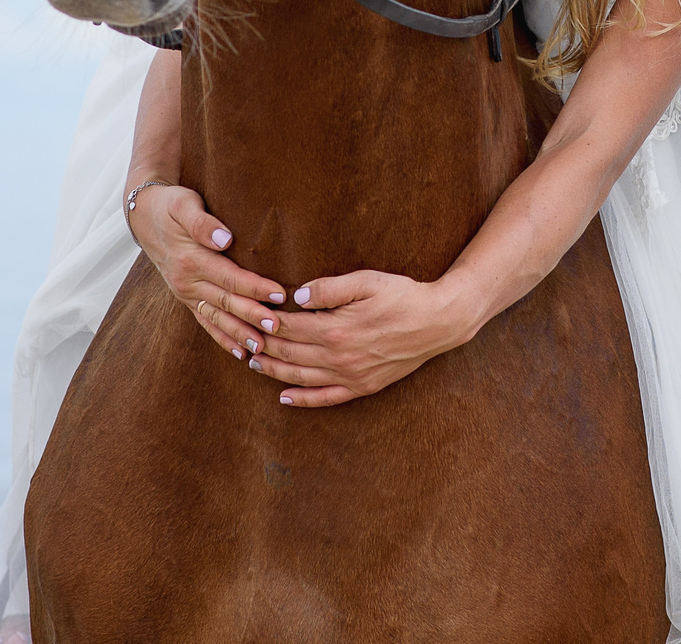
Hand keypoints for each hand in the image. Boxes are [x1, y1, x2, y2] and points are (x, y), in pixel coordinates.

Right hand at [127, 183, 288, 364]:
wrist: (144, 217)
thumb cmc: (170, 206)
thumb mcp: (184, 204)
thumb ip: (202, 222)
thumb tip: (224, 239)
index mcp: (191, 260)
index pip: (229, 277)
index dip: (255, 287)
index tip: (279, 294)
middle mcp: (187, 282)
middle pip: (226, 302)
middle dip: (252, 316)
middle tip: (277, 327)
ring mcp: (186, 294)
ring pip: (217, 318)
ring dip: (239, 334)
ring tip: (262, 348)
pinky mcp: (187, 299)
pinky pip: (206, 322)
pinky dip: (223, 338)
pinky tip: (241, 353)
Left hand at [248, 270, 474, 407]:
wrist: (439, 322)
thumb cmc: (403, 295)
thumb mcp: (367, 281)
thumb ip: (330, 288)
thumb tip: (296, 296)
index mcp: (337, 329)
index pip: (289, 328)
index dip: (265, 323)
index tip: (247, 316)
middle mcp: (340, 358)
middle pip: (289, 354)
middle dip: (262, 347)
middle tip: (241, 339)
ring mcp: (351, 376)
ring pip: (301, 378)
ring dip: (273, 372)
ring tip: (253, 363)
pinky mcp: (363, 387)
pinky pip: (326, 399)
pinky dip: (302, 400)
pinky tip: (284, 398)